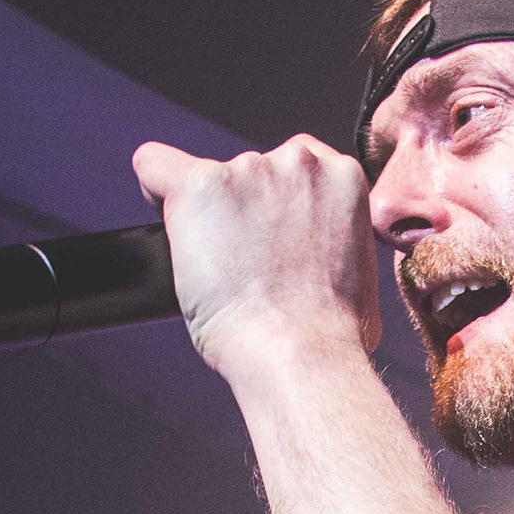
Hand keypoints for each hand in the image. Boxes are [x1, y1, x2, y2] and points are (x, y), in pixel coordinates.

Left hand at [131, 133, 380, 377]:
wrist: (298, 353)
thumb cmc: (332, 332)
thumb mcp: (360, 266)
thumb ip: (335, 235)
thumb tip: (313, 249)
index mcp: (341, 175)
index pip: (298, 161)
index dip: (278, 200)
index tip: (271, 234)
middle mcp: (297, 161)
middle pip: (251, 169)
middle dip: (244, 212)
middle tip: (246, 266)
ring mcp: (247, 170)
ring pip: (207, 178)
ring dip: (208, 217)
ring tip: (220, 272)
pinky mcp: (199, 186)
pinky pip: (154, 166)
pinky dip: (152, 190)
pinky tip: (164, 223)